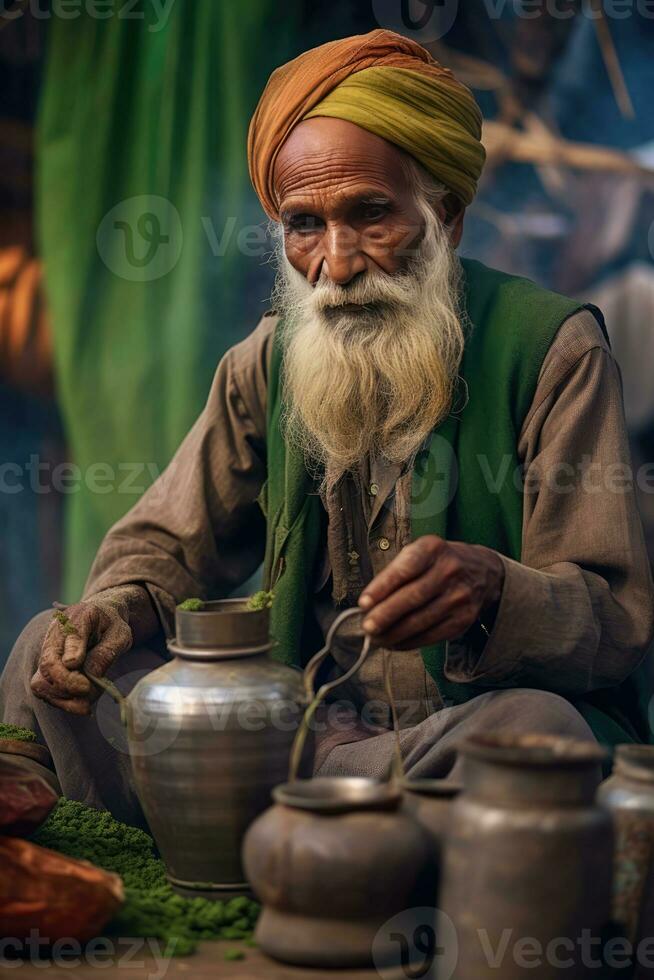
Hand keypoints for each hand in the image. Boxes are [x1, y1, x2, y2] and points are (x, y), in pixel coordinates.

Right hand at [30, 600, 132, 714]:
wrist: (99, 618)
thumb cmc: (111, 626)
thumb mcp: (120, 634)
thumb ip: (106, 652)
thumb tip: (91, 675)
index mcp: (79, 617)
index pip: (71, 637)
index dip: (74, 655)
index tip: (83, 675)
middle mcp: (56, 633)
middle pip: (48, 663)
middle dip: (68, 684)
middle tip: (88, 690)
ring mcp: (47, 651)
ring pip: (40, 681)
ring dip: (63, 696)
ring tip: (86, 702)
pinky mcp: (46, 668)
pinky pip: (43, 689)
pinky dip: (61, 701)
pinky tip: (80, 704)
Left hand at [358, 535, 504, 649]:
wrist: (483, 572)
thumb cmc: (439, 562)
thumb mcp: (420, 552)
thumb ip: (395, 572)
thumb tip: (369, 603)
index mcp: (433, 549)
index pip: (405, 569)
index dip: (382, 587)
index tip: (364, 602)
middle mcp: (449, 571)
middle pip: (413, 597)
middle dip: (386, 615)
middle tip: (367, 627)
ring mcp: (459, 597)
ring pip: (421, 620)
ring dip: (394, 633)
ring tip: (375, 638)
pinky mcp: (462, 619)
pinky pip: (431, 635)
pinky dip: (408, 642)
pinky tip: (393, 643)